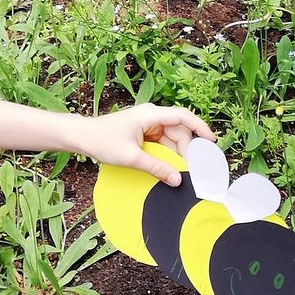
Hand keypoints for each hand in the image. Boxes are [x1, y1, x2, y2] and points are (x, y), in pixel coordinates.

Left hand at [82, 104, 216, 185]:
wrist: (82, 136)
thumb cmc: (102, 141)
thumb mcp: (131, 158)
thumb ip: (156, 168)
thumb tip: (177, 179)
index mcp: (150, 115)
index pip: (183, 116)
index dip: (200, 128)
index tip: (212, 141)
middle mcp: (151, 116)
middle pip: (179, 130)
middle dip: (187, 149)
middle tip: (192, 169)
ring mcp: (147, 123)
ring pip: (171, 138)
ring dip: (176, 154)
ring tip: (179, 171)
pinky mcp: (143, 132)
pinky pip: (162, 142)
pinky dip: (167, 154)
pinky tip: (168, 166)